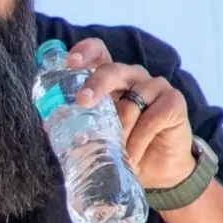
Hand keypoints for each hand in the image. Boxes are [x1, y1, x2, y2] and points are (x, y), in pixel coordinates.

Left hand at [67, 39, 195, 189]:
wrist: (154, 170)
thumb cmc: (121, 146)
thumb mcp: (96, 133)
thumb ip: (77, 123)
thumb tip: (48, 123)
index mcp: (110, 78)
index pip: (99, 53)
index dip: (85, 52)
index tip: (71, 62)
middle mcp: (132, 76)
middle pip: (113, 71)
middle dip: (96, 84)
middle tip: (83, 101)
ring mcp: (156, 87)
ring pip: (130, 104)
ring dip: (118, 133)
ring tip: (115, 153)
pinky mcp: (174, 102)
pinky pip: (150, 120)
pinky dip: (137, 142)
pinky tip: (132, 156)